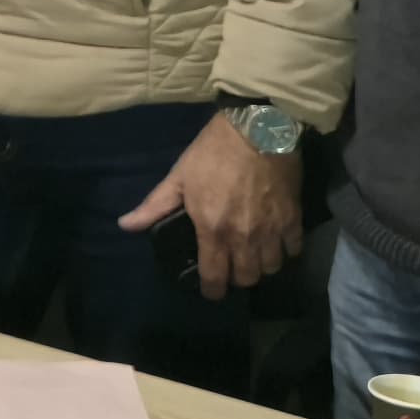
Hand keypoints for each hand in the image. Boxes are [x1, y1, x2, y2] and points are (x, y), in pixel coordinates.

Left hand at [116, 113, 300, 299]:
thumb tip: (125, 225)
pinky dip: (285, 250)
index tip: (210, 289)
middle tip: (231, 266)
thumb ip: (154, 206)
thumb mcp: (179, 176)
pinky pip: (293, 250)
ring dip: (261, 266)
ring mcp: (271, 230)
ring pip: (271, 268)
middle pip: (247, 278)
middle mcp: (244, 238)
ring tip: (254, 254)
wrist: (258, 128)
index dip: (212, 290)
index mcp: (213, 230)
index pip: (214, 278)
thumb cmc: (213, 151)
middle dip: (237, 278)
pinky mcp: (293, 218)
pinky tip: (276, 241)